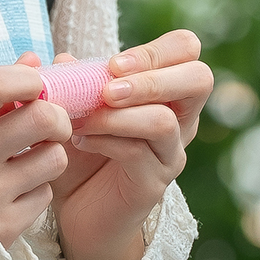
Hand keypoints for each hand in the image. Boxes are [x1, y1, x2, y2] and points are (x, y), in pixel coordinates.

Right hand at [0, 54, 72, 248]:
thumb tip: (33, 60)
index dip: (25, 78)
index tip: (33, 86)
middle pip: (41, 118)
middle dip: (58, 116)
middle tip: (51, 123)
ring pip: (54, 157)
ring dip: (51, 154)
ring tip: (31, 158)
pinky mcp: (3, 226)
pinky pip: (45, 195)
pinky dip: (37, 188)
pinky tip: (15, 190)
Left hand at [49, 30, 213, 259]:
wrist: (76, 211)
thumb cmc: (78, 150)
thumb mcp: (72, 107)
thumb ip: (67, 79)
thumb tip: (60, 58)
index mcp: (163, 92)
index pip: (186, 50)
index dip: (157, 49)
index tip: (113, 63)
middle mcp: (179, 120)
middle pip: (199, 79)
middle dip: (150, 77)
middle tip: (109, 89)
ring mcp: (169, 153)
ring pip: (164, 121)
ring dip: (117, 113)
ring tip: (82, 118)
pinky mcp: (153, 183)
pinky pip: (138, 153)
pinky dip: (104, 140)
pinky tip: (79, 140)